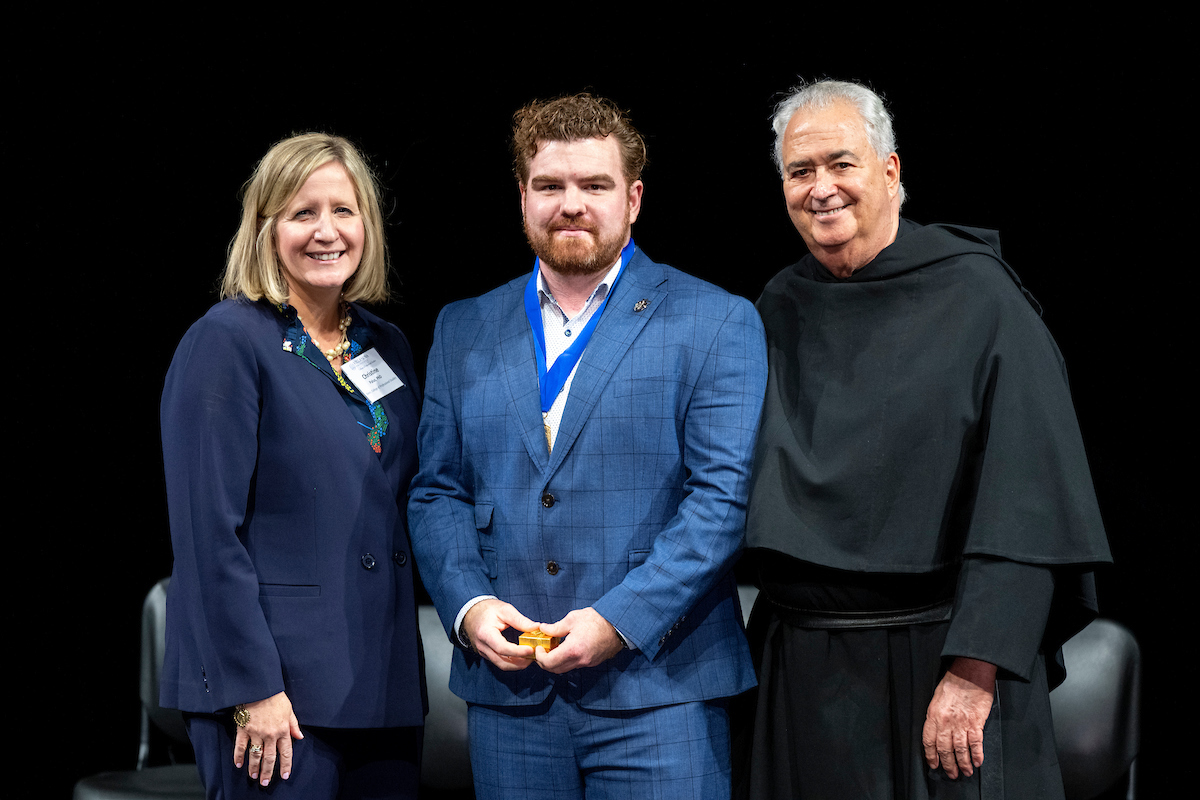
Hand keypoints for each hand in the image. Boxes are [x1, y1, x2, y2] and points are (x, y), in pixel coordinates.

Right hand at [233, 691, 302, 785]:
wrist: (259, 688)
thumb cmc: (275, 697)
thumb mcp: (289, 710)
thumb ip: (294, 725)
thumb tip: (300, 737)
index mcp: (283, 730)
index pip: (285, 752)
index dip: (285, 765)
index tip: (284, 776)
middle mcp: (270, 734)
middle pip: (270, 758)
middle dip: (267, 772)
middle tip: (264, 783)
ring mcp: (256, 733)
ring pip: (255, 755)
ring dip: (254, 768)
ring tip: (253, 777)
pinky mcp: (243, 730)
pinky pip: (240, 747)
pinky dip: (238, 757)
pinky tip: (238, 765)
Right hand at [462, 598, 538, 670]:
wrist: (471, 612)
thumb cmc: (488, 609)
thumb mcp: (504, 610)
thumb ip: (520, 620)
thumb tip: (536, 627)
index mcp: (485, 634)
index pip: (502, 648)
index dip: (518, 652)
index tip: (531, 650)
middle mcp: (483, 646)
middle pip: (502, 662)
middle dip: (520, 662)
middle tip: (535, 656)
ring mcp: (483, 652)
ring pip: (502, 665)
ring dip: (517, 664)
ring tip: (530, 656)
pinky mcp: (486, 654)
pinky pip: (500, 662)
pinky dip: (512, 662)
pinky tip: (522, 656)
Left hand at [535, 607, 624, 673]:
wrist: (617, 624)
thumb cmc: (596, 619)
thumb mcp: (572, 619)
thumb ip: (555, 627)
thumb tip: (543, 629)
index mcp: (572, 649)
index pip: (548, 662)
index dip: (539, 657)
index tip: (538, 648)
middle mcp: (580, 660)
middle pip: (555, 669)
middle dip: (545, 662)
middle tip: (542, 650)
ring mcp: (587, 663)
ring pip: (565, 669)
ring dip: (555, 662)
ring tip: (553, 649)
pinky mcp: (592, 662)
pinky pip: (574, 666)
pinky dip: (566, 661)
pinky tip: (565, 649)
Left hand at [922, 657, 996, 778]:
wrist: (969, 673)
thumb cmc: (953, 683)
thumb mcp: (937, 698)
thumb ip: (936, 716)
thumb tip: (938, 731)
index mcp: (933, 715)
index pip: (928, 741)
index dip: (931, 755)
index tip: (934, 764)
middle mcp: (945, 722)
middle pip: (944, 749)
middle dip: (947, 764)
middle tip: (951, 774)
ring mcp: (961, 724)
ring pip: (960, 750)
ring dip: (963, 763)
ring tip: (965, 772)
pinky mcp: (976, 722)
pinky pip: (976, 743)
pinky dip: (977, 755)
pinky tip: (978, 762)